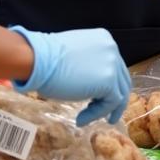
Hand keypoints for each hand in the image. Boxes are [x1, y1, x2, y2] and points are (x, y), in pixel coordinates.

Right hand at [9, 25, 131, 125]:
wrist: (38, 59)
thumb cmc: (46, 58)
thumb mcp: (75, 55)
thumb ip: (89, 63)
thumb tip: (92, 82)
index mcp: (104, 40)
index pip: (114, 65)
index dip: (109, 84)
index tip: (98, 98)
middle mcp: (112, 49)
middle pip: (121, 79)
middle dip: (114, 98)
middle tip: (106, 113)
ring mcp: (112, 64)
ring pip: (118, 94)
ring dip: (103, 109)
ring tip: (88, 119)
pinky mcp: (109, 81)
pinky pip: (110, 103)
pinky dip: (96, 114)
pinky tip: (81, 119)